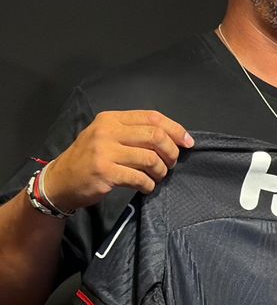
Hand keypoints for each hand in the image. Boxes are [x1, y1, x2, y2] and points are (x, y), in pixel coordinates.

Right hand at [40, 110, 193, 211]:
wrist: (60, 180)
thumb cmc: (90, 158)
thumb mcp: (107, 136)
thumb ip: (134, 133)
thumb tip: (173, 138)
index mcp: (111, 119)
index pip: (152, 117)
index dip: (175, 129)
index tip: (188, 142)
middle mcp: (107, 132)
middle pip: (155, 136)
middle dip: (171, 152)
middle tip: (171, 163)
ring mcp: (104, 152)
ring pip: (150, 159)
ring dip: (161, 171)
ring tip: (157, 177)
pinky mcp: (105, 172)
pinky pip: (139, 178)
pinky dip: (149, 184)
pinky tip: (146, 187)